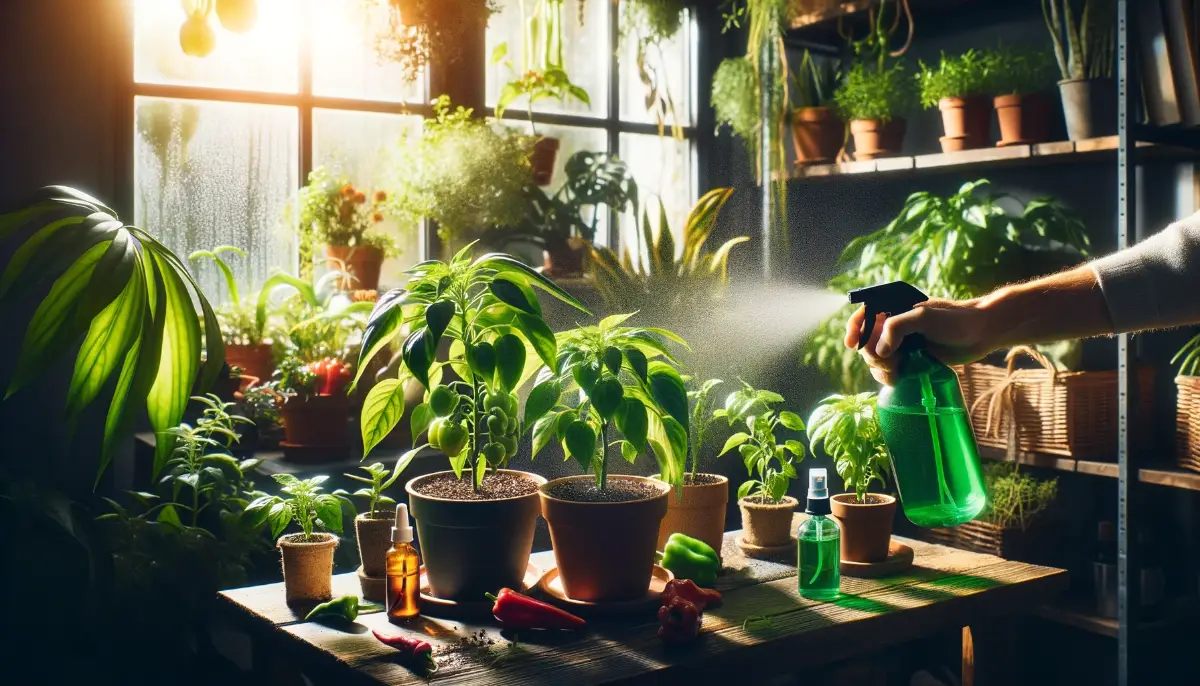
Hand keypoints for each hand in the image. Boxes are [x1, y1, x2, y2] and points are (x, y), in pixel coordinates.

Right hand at [843, 298, 996, 385]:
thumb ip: (898, 327)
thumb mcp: (923, 317)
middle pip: (867, 342)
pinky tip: (897, 379)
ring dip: (879, 368)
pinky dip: (888, 376)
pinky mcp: (911, 359)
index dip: (853, 329)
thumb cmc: (955, 320)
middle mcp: (895, 326)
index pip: (863, 315)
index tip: (852, 345)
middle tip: (890, 362)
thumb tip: (880, 350)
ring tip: (895, 372)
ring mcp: (902, 344)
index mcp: (894, 309)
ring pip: (876, 358)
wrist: (982, 333)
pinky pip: (889, 369)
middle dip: (872, 354)